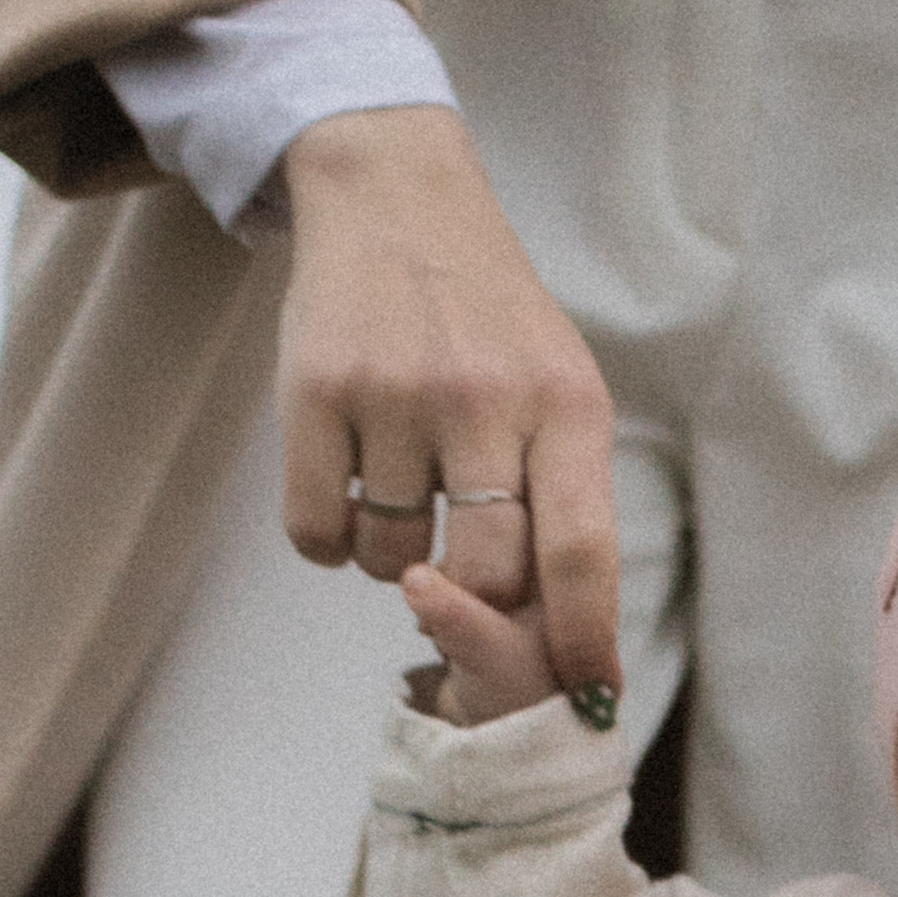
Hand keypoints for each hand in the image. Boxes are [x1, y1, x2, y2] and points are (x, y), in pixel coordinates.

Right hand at [277, 106, 622, 708]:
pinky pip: (318, 533)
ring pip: (394, 562)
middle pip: (485, 575)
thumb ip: (569, 501)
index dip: (583, 640)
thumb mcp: (558, 388)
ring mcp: (395, 393)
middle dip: (474, 601)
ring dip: (397, 560)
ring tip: (403, 496)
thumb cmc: (490, 320)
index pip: (582, 553)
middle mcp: (485, 398)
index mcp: (566, 404)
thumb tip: (585, 650)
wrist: (395, 199)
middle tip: (458, 573)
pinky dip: (332, 542)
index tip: (586, 697)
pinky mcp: (311, 390)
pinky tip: (347, 494)